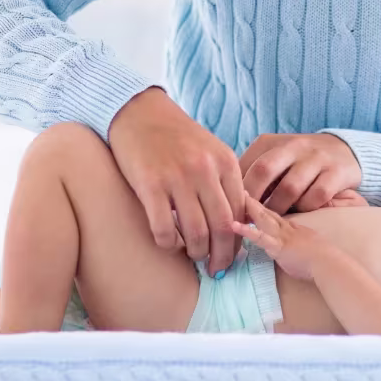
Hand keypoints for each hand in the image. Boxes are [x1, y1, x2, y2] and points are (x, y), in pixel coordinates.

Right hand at [108, 87, 244, 274]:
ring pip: (196, 233)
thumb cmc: (176, 136)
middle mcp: (205, 170)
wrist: (138, 111)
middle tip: (217, 269)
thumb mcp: (210, 150)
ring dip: (196, 253)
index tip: (235, 253)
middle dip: (223, 255)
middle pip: (223, 227)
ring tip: (193, 257)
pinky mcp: (149, 185)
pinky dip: (169, 245)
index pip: (242, 211)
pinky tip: (169, 244)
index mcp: (225, 162)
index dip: (241, 238)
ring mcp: (177, 177)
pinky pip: (164, 229)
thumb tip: (236, 221)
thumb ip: (223, 180)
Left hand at [231, 196, 329, 280]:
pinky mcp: (278, 246)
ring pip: (262, 218)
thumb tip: (306, 247)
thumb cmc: (327, 259)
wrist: (330, 264)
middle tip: (242, 190)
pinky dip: (246, 230)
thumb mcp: (315, 246)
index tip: (255, 199)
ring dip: (249, 208)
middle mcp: (288, 229)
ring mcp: (282, 236)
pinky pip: (259, 237)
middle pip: (268, 212)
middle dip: (254, 202)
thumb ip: (307, 244)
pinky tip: (233, 225)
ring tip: (237, 198)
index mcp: (296, 229)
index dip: (266, 207)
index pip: (277, 216)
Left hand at [240, 133, 361, 213]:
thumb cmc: (297, 161)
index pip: (245, 166)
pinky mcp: (337, 172)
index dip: (237, 191)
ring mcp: (316, 158)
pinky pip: (316, 196)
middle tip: (249, 219)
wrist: (343, 149)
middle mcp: (293, 145)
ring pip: (290, 187)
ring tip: (274, 219)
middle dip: (253, 200)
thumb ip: (251, 172)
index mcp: (270, 142)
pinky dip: (305, 208)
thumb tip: (225, 196)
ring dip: (279, 208)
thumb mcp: (272, 157)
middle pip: (264, 171)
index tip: (234, 211)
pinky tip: (302, 212)